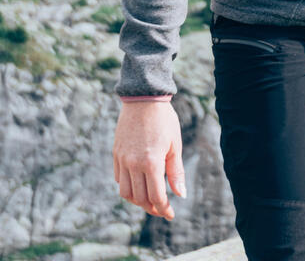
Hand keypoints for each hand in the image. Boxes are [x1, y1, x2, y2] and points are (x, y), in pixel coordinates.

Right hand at [112, 100, 185, 219]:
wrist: (144, 99)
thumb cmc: (164, 120)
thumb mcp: (174, 144)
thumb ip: (176, 171)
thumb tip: (181, 194)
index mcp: (151, 162)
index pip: (156, 196)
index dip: (164, 208)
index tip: (171, 214)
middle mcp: (133, 164)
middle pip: (140, 198)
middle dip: (152, 207)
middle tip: (162, 209)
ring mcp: (122, 160)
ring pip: (126, 193)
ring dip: (137, 201)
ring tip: (150, 200)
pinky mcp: (116, 155)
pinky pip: (119, 179)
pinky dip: (127, 187)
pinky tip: (138, 185)